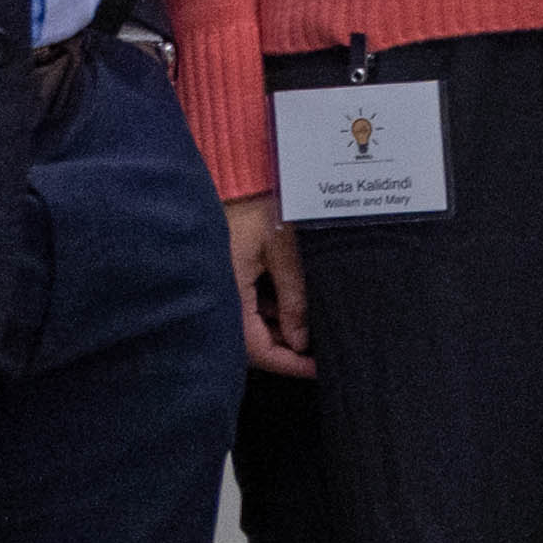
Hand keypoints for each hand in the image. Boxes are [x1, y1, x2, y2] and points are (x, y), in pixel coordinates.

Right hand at [227, 191, 315, 378]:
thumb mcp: (282, 251)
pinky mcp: (228, 276)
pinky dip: (271, 310)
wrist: (236, 174)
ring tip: (314, 325)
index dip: (288, 363)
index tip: (316, 368)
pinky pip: (248, 305)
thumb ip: (293, 296)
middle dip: (287, 348)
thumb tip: (301, 340)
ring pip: (251, 325)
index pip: (256, 349)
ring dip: (280, 329)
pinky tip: (294, 305)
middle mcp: (221, 296)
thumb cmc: (256, 205)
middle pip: (252, 342)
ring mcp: (223, 286)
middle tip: (321, 348)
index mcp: (229, 293)